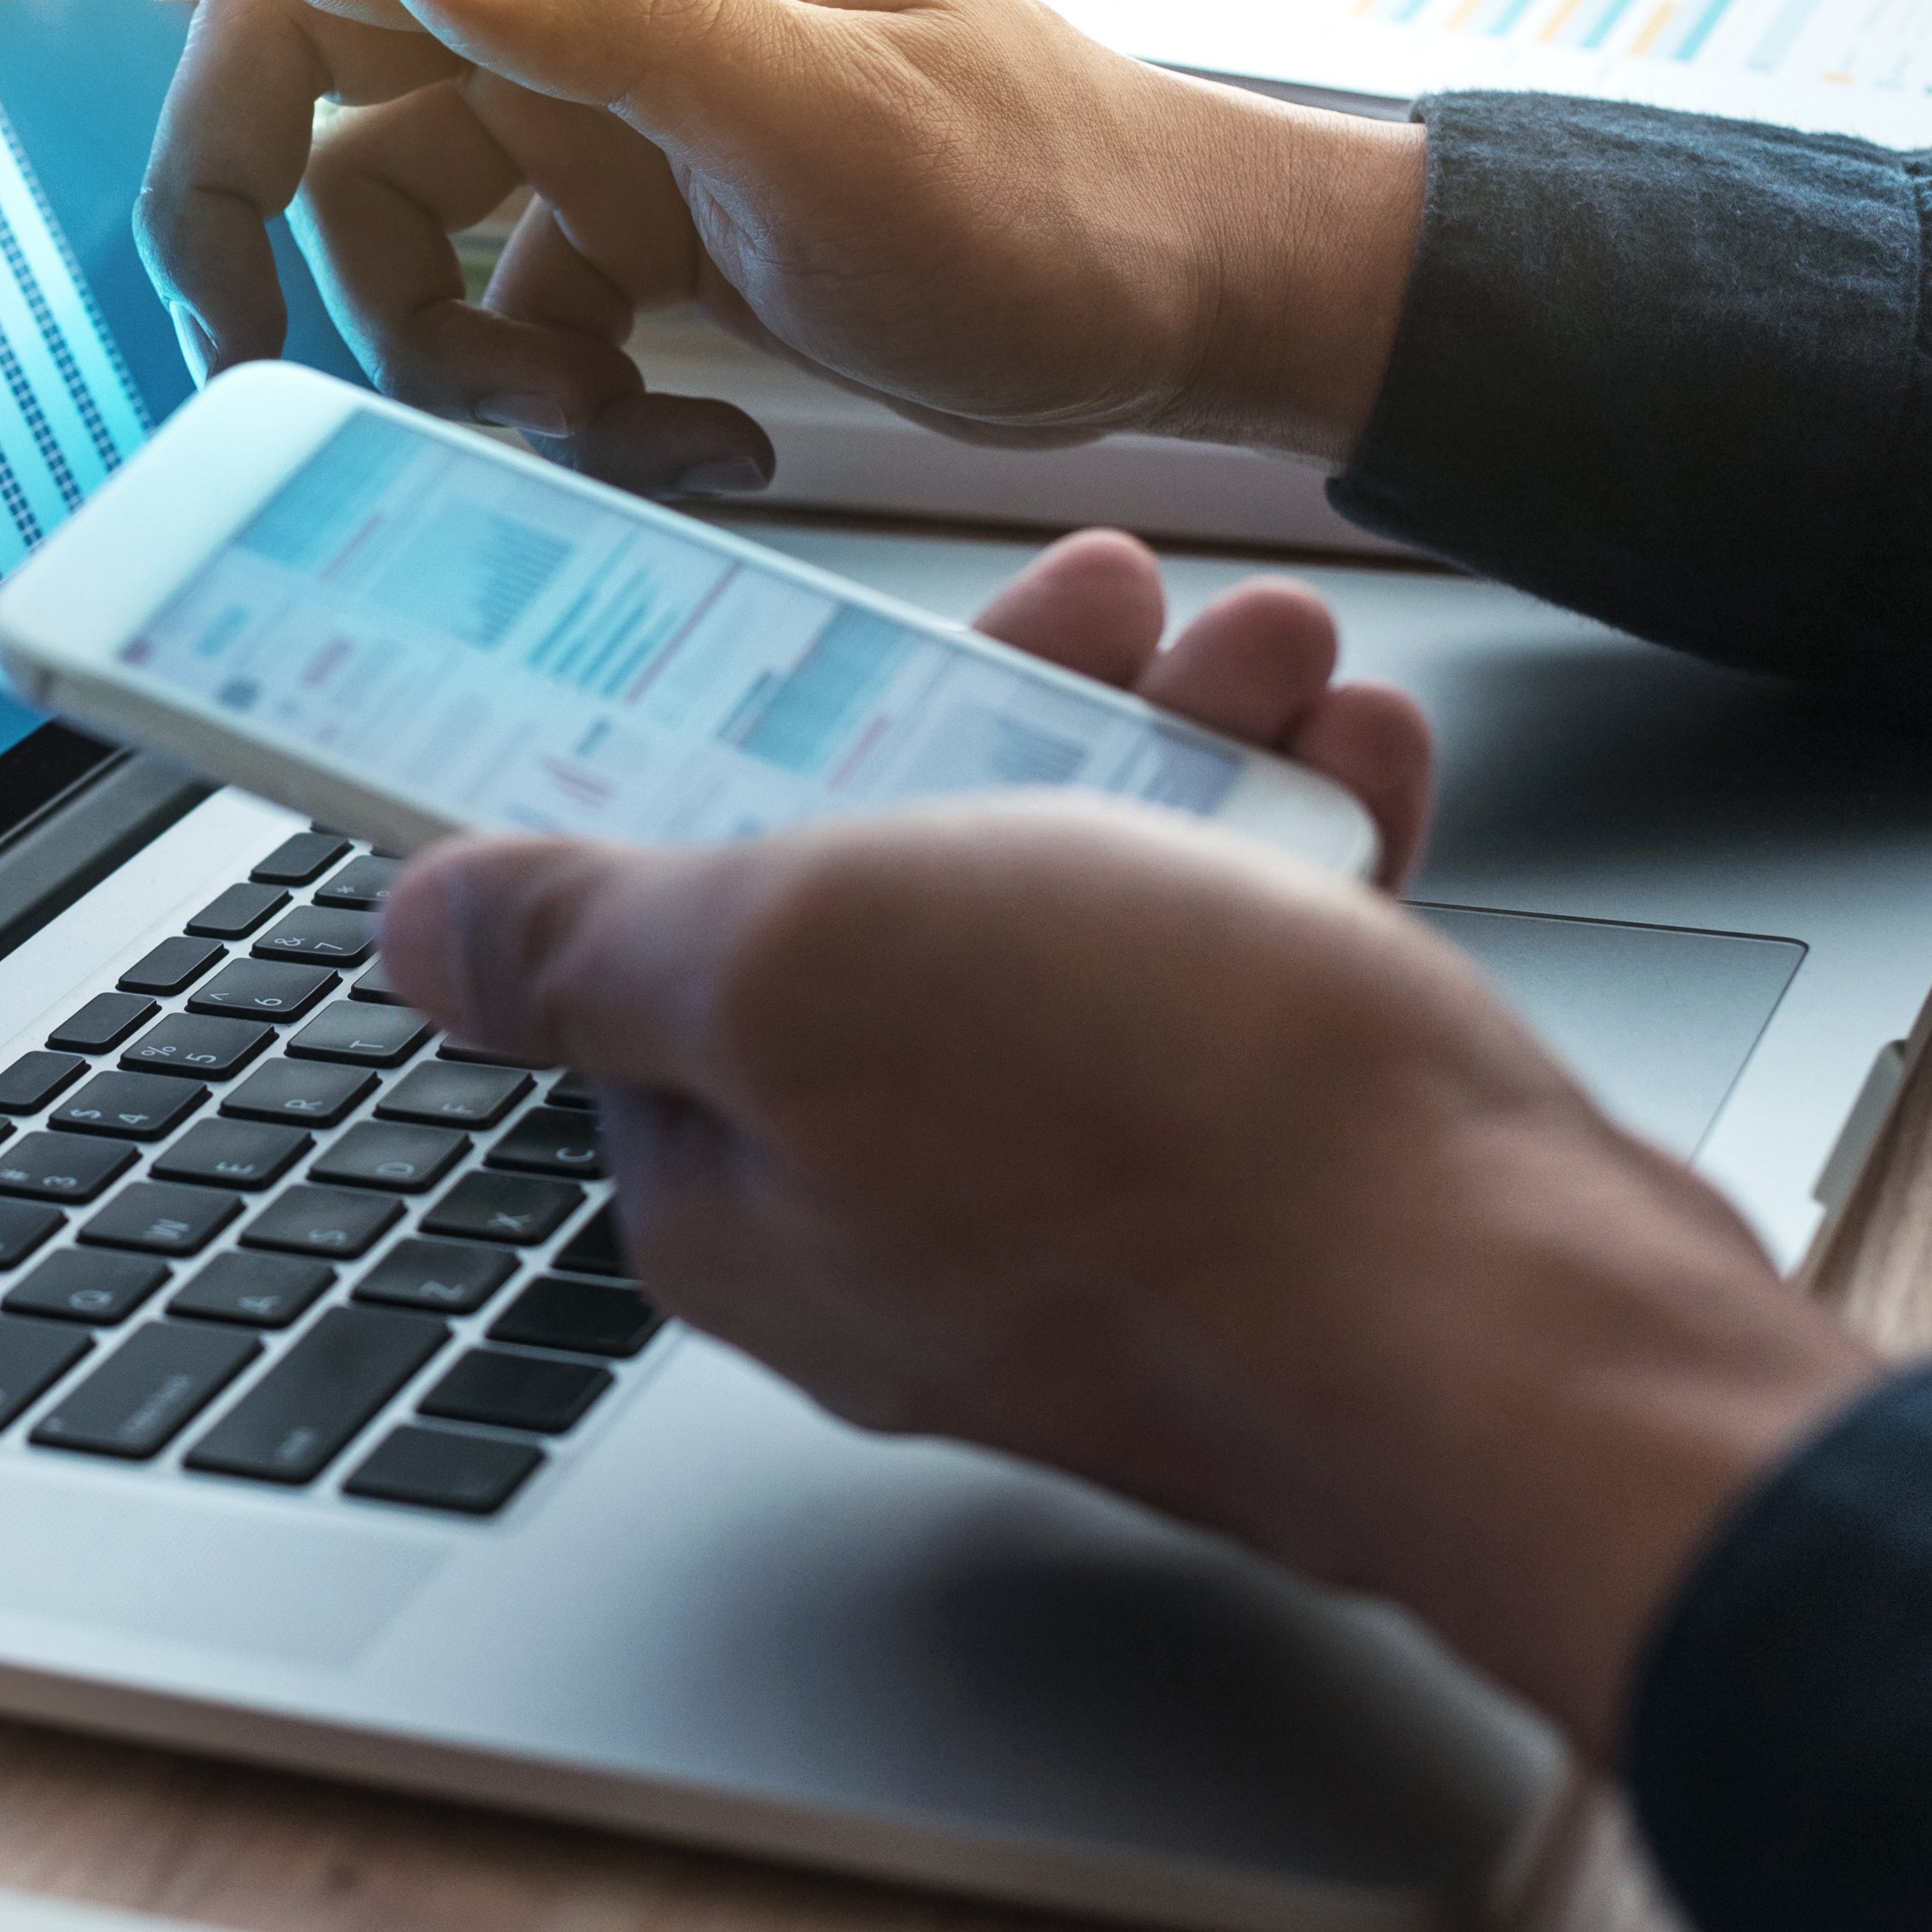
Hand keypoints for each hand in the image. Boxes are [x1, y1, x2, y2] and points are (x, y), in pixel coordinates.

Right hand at [0, 0, 1427, 491]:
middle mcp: (568, 19)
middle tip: (284, 385)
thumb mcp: (839, 121)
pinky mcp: (630, 232)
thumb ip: (623, 23)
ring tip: (596, 430)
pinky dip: (546, 406)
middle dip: (265, 252)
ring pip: (381, 238)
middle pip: (291, 102)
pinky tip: (678, 444)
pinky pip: (492, 320)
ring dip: (441, 365)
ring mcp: (595, 128)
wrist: (1185, 300)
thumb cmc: (1050, 195)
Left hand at [376, 581, 1870, 1750]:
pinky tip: (1355, 769)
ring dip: (1180, 752)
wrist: (1513, 1327)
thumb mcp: (796, 964)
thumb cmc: (1172, 1150)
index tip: (835, 641)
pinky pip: (1250, 996)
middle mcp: (902, 1222)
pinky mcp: (1270, 1212)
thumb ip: (592, 944)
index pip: (668, 948)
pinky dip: (1298, 855)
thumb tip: (418, 937)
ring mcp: (1096, 1223)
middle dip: (1012, 715)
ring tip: (1274, 659)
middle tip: (1113, 604)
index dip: (750, 757)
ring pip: (1098, 926)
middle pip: (901, 909)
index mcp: (740, 1185)